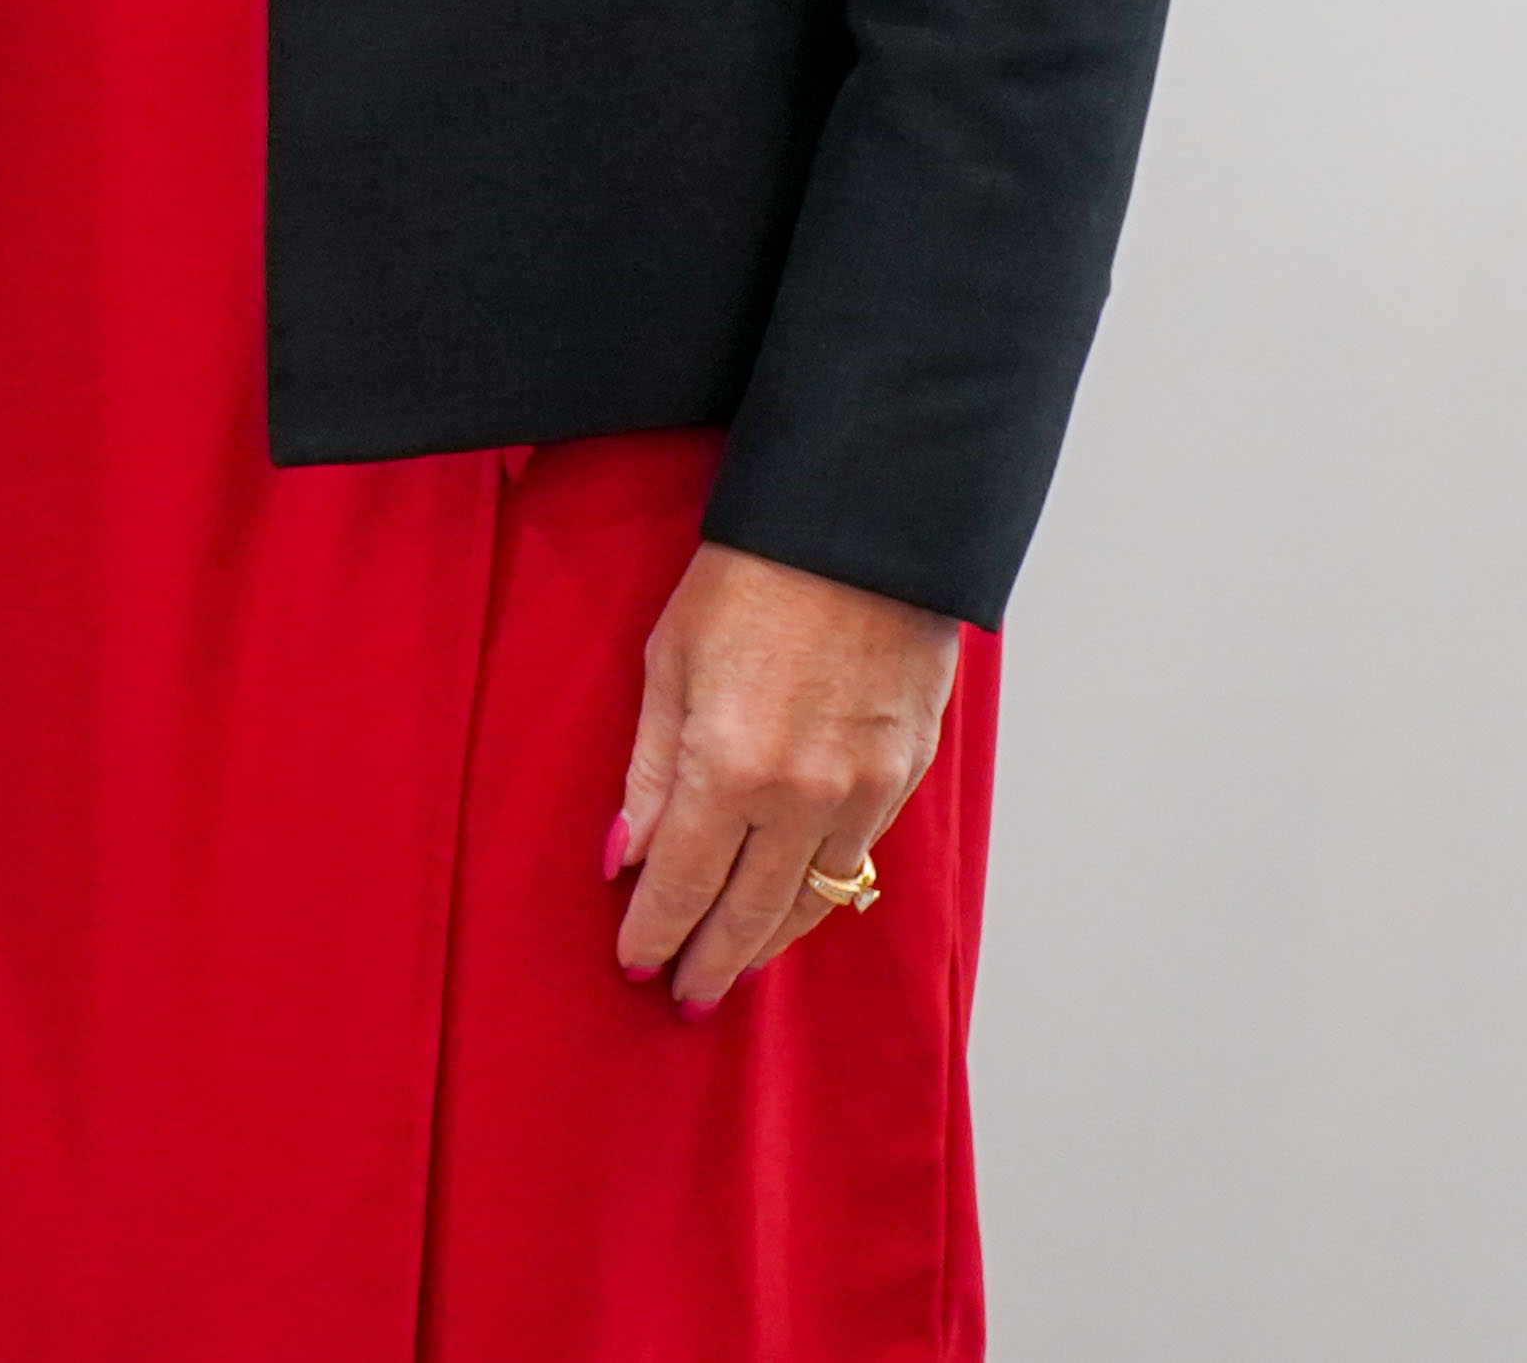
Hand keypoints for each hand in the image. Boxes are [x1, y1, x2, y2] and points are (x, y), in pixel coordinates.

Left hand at [609, 535, 964, 1012]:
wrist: (863, 531)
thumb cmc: (750, 579)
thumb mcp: (668, 662)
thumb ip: (649, 771)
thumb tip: (621, 854)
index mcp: (729, 767)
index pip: (682, 884)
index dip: (655, 932)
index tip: (634, 964)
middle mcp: (802, 797)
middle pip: (749, 912)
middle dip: (712, 962)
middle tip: (685, 996)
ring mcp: (864, 793)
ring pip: (813, 901)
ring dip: (769, 940)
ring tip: (735, 966)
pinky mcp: (905, 777)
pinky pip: (858, 861)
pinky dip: (821, 892)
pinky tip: (796, 903)